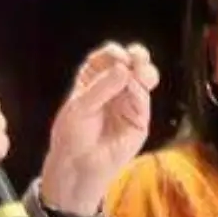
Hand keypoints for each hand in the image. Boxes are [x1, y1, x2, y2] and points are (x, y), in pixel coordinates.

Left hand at [39, 42, 159, 215]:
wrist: (77, 164)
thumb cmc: (72, 134)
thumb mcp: (81, 105)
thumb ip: (103, 86)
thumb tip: (125, 68)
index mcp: (96, 78)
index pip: (109, 57)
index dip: (114, 52)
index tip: (116, 54)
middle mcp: (115, 87)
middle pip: (132, 64)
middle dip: (138, 56)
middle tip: (137, 56)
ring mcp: (129, 102)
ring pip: (144, 80)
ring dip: (145, 72)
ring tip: (140, 71)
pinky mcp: (139, 119)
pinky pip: (143, 100)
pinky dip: (139, 92)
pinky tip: (133, 89)